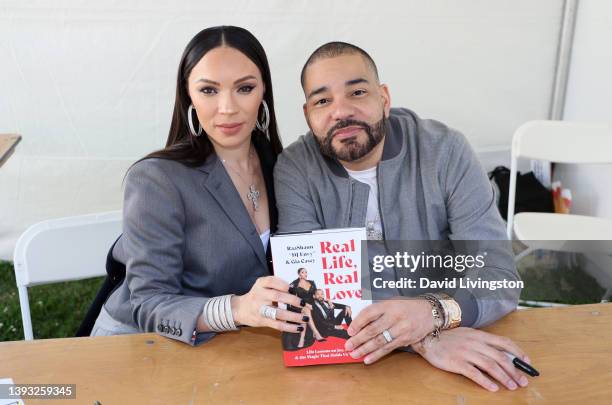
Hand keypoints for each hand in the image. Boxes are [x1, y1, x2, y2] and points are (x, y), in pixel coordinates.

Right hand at [232, 276, 306, 332]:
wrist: (240, 308)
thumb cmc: (257, 295)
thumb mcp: (262, 285)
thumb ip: (276, 285)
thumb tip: (298, 291)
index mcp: (260, 284)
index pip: (272, 281)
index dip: (284, 284)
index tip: (294, 288)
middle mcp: (259, 295)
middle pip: (277, 297)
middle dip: (292, 300)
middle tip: (303, 303)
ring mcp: (260, 309)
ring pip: (278, 313)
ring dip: (293, 316)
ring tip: (304, 318)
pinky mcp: (262, 321)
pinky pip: (277, 325)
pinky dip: (289, 327)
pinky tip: (298, 328)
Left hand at [344, 299, 432, 363]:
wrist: (429, 312)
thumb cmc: (406, 306)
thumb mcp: (391, 302)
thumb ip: (377, 312)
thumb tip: (359, 324)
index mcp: (388, 305)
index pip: (369, 313)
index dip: (358, 323)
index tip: (350, 331)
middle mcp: (395, 317)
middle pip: (373, 329)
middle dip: (358, 339)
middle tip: (347, 346)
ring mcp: (401, 329)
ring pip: (379, 341)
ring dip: (365, 349)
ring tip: (354, 354)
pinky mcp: (405, 340)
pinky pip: (388, 349)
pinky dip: (376, 355)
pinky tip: (367, 359)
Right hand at [411, 327, 530, 391]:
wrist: (428, 337)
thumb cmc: (448, 337)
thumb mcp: (468, 334)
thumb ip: (482, 342)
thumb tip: (501, 354)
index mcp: (479, 335)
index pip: (504, 342)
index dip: (518, 353)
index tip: (527, 362)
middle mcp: (475, 343)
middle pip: (500, 357)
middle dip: (514, 371)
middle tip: (522, 381)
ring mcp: (466, 352)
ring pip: (490, 366)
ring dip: (504, 377)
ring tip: (511, 386)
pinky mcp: (457, 362)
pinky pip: (474, 373)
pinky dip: (485, 381)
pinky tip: (493, 388)